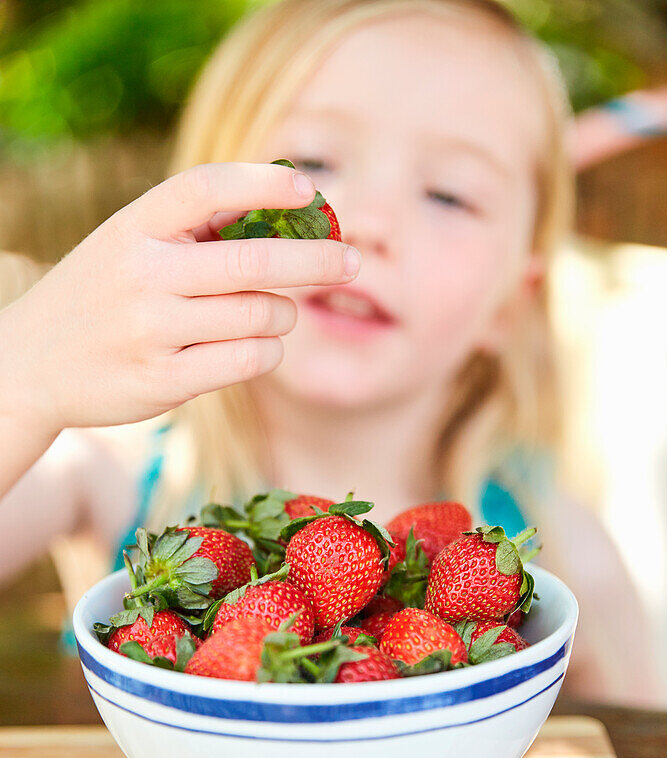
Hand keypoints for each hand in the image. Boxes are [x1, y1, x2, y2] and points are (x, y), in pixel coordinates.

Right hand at [2, 161, 359, 436]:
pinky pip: (249, 361)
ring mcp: (152, 331)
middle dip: (317, 261)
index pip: (207, 188)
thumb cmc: (103, 295)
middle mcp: (142, 274)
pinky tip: (257, 347)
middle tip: (352, 261)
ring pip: (261, 316)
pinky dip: (268, 352)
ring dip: (283, 315)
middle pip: (255, 261)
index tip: (310, 189)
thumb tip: (288, 208)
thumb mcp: (129, 243)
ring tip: (272, 314)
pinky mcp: (164, 382)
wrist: (32, 364)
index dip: (265, 183)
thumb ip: (193, 228)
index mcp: (134, 225)